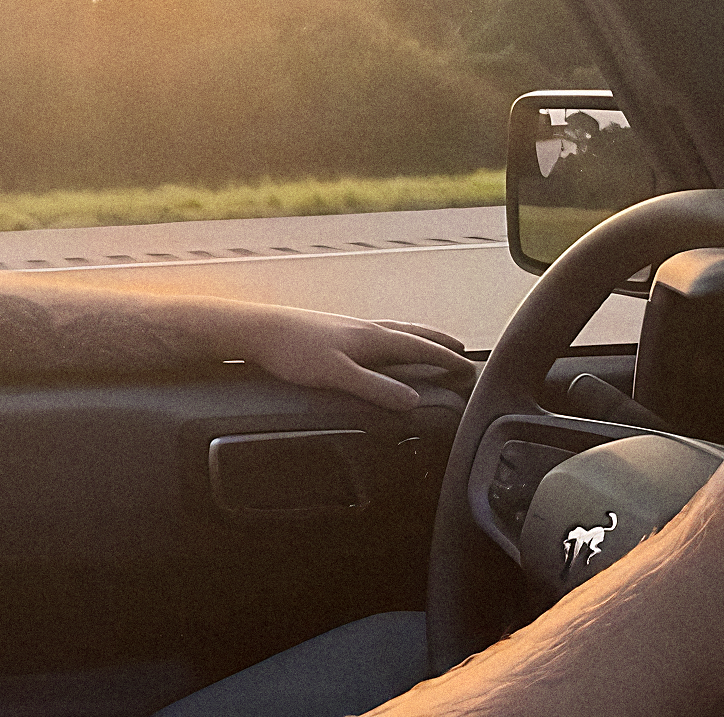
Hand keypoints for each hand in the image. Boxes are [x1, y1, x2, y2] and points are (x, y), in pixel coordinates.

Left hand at [233, 305, 476, 410]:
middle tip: (460, 350)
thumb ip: (376, 389)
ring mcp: (348, 327)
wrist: (258, 329)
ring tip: (426, 344)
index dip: (446, 359)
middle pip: (411, 334)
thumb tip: (414, 401)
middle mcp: (365, 328)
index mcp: (372, 338)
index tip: (470, 369)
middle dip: (437, 342)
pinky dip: (392, 339)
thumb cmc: (294, 350)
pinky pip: (376, 334)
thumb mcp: (338, 375)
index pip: (420, 348)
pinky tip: (379, 347)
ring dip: (415, 338)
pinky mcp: (332, 331)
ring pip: (393, 331)